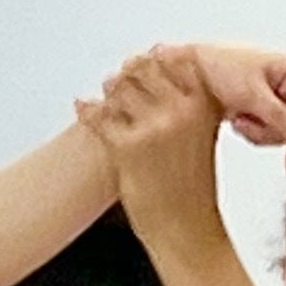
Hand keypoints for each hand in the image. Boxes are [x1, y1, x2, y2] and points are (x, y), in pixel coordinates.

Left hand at [80, 49, 226, 245]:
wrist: (184, 227)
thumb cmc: (191, 185)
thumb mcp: (203, 132)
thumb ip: (189, 100)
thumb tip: (165, 72)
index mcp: (203, 102)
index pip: (172, 58)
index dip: (153, 58)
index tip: (146, 61)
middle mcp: (180, 110)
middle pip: (141, 69)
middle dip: (127, 75)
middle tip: (119, 81)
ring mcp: (153, 127)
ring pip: (118, 89)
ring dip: (108, 93)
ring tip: (105, 99)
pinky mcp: (127, 147)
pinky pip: (98, 116)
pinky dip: (86, 110)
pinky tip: (81, 107)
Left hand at [177, 42, 285, 170]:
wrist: (197, 71)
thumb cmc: (222, 68)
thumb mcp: (250, 93)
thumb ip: (277, 115)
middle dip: (266, 129)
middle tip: (245, 119)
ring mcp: (280, 101)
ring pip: (280, 135)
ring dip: (255, 131)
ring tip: (239, 115)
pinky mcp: (267, 113)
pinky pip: (267, 135)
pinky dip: (250, 132)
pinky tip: (238, 118)